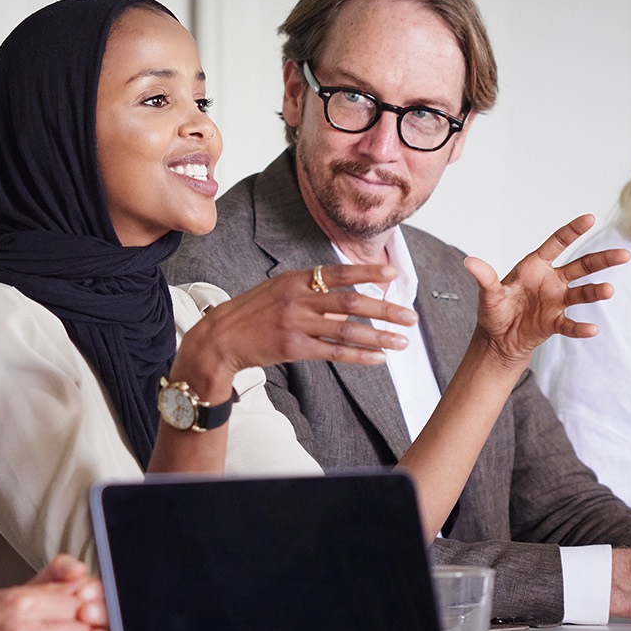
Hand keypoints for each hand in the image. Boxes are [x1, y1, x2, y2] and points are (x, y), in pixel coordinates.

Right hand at [173, 262, 416, 398]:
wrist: (220, 338)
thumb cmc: (251, 314)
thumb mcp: (277, 291)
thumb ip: (308, 289)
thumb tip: (343, 293)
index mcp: (295, 279)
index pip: (338, 273)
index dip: (368, 272)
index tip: (394, 273)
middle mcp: (297, 298)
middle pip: (350, 302)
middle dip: (385, 309)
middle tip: (410, 316)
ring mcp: (295, 323)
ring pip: (346, 329)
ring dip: (379, 336)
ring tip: (402, 341)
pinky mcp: (293, 347)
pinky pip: (333, 351)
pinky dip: (358, 355)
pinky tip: (378, 358)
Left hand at [464, 214, 628, 368]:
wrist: (498, 339)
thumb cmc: (495, 311)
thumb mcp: (489, 294)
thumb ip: (486, 279)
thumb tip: (470, 262)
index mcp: (535, 267)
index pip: (557, 244)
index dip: (572, 231)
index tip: (590, 218)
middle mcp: (552, 281)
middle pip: (582, 266)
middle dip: (602, 260)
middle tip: (625, 255)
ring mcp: (557, 301)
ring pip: (582, 292)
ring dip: (596, 291)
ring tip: (609, 290)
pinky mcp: (556, 323)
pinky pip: (570, 324)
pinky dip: (580, 327)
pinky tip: (591, 329)